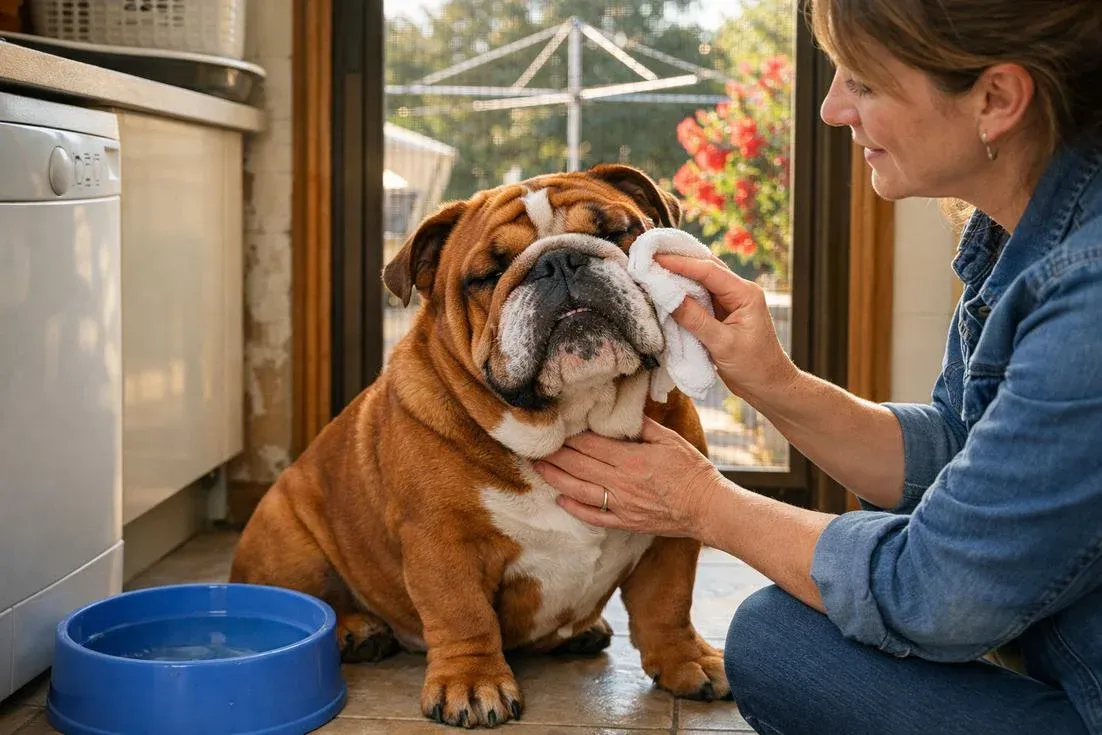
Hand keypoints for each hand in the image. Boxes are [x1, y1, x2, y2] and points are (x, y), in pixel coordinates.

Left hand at [534, 417, 723, 536]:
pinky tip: (560, 500)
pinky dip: (574, 509)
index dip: (568, 436)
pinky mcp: (625, 522)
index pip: (589, 444)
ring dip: (555, 478)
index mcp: (631, 458)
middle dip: (554, 454)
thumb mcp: (670, 439)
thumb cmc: (692, 470)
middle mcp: (620, 482)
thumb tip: (623, 410)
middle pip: (578, 465)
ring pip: (578, 490)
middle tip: (534, 446)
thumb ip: (643, 425)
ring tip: (537, 469)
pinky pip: (593, 516)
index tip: (554, 428)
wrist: (707, 507)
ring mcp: (621, 504)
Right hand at [656, 254, 797, 400]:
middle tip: (651, 257)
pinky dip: (684, 293)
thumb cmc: (754, 367)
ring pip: (702, 281)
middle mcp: (739, 292)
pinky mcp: (722, 314)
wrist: (769, 386)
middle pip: (706, 268)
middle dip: (679, 261)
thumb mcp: (722, 344)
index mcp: (745, 293)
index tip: (655, 259)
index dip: (680, 263)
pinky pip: (700, 297)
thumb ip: (695, 319)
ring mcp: (731, 302)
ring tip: (654, 269)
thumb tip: (668, 297)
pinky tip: (667, 290)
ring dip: (680, 276)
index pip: (709, 271)